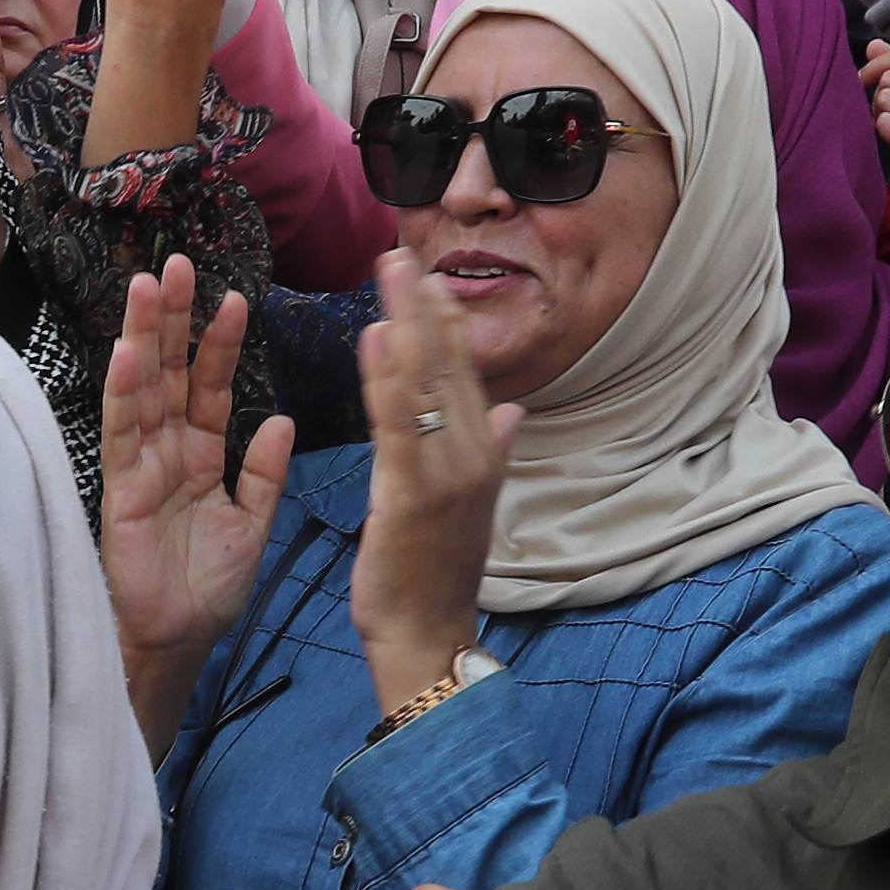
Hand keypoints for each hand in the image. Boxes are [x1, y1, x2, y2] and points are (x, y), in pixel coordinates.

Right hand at [100, 255, 297, 747]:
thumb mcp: (253, 526)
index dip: (220, 343)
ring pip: (143, 390)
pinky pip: (122, 435)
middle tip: (179, 264)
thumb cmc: (208, 591)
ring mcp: (141, 468)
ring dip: (146, 338)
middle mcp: (168, 452)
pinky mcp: (121, 492)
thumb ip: (264, 474)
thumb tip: (284, 420)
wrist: (180, 643)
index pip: (211, 387)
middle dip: (175, 319)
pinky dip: (124, 394)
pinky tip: (127, 354)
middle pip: (171, 373)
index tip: (234, 297)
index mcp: (202, 456)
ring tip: (149, 287)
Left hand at [349, 255, 524, 716]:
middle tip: (401, 253)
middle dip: (425, 306)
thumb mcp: (471, 505)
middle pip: (448, 365)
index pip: (465, 374)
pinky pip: (398, 423)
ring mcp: (448, 472)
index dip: (447, 322)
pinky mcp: (413, 491)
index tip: (430, 276)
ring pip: (426, 382)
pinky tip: (376, 336)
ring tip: (389, 272)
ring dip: (407, 321)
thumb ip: (490, 449)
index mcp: (484, 454)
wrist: (430, 636)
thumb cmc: (437, 575)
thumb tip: (512, 408)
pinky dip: (388, 378)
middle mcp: (474, 454)